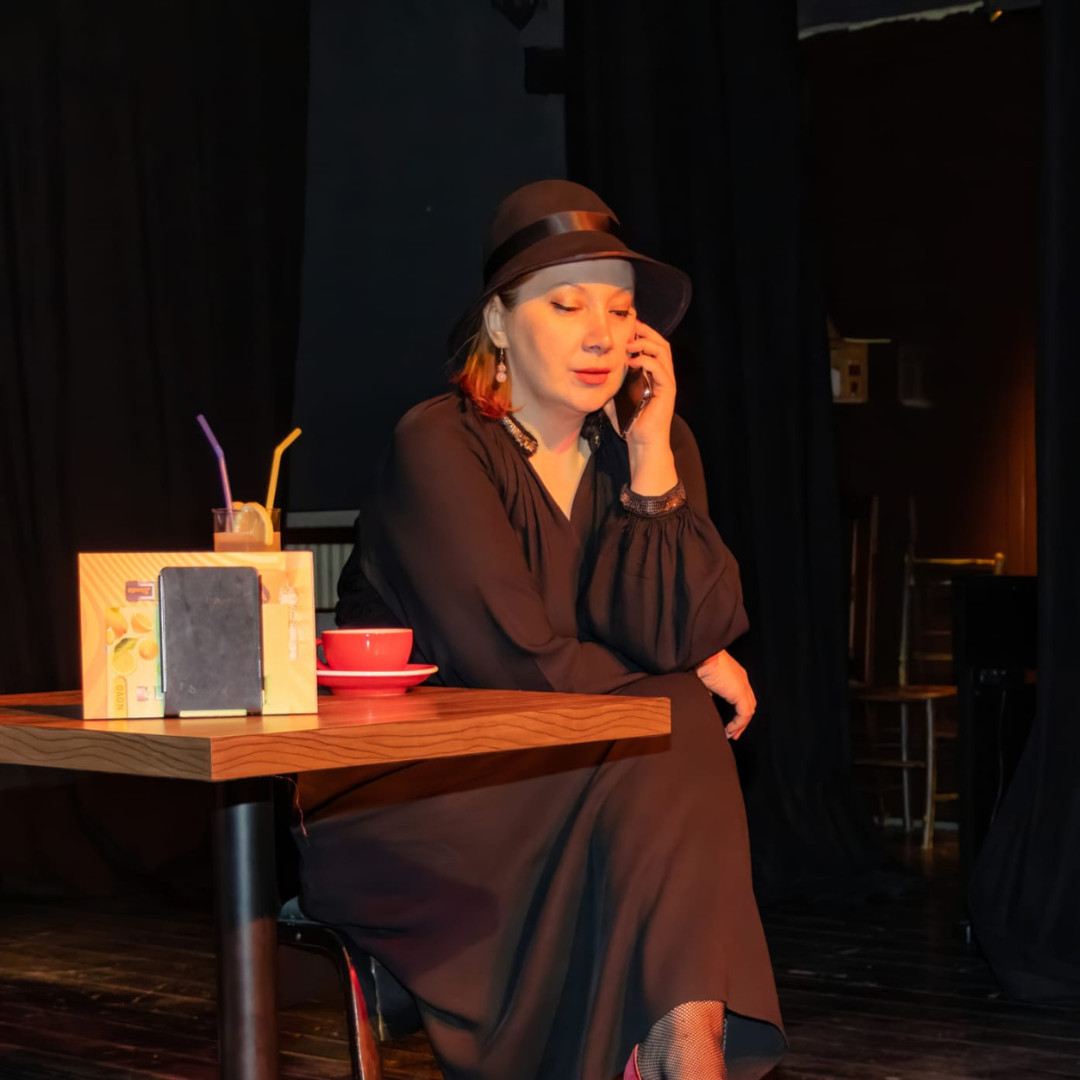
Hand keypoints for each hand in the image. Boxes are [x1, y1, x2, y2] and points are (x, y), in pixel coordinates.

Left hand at [604, 317, 678, 494]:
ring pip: (663, 352)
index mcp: (654, 375)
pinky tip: (632, 361)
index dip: (643, 334)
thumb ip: (612, 384)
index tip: (627, 327)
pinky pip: (659, 369)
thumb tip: (596, 372)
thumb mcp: (616, 398)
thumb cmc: (630, 423)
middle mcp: (663, 376)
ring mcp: (667, 382)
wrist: (641, 443)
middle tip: (631, 326)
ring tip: (629, 344)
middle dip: (646, 332)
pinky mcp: (667, 391)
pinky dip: (646, 361)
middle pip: (661, 344)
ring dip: (645, 343)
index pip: (654, 347)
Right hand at [696, 650, 756, 739]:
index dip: (737, 710)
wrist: (701, 656)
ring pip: (748, 710)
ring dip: (741, 725)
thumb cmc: (699, 664)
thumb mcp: (704, 682)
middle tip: (733, 733)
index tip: (730, 722)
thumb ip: (708, 693)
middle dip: (741, 721)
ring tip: (732, 734)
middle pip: (748, 704)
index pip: (742, 697)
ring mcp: (743, 686)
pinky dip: (739, 724)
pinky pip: (745, 714)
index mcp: (734, 675)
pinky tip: (730, 730)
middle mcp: (742, 680)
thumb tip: (705, 705)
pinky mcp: (740, 693)